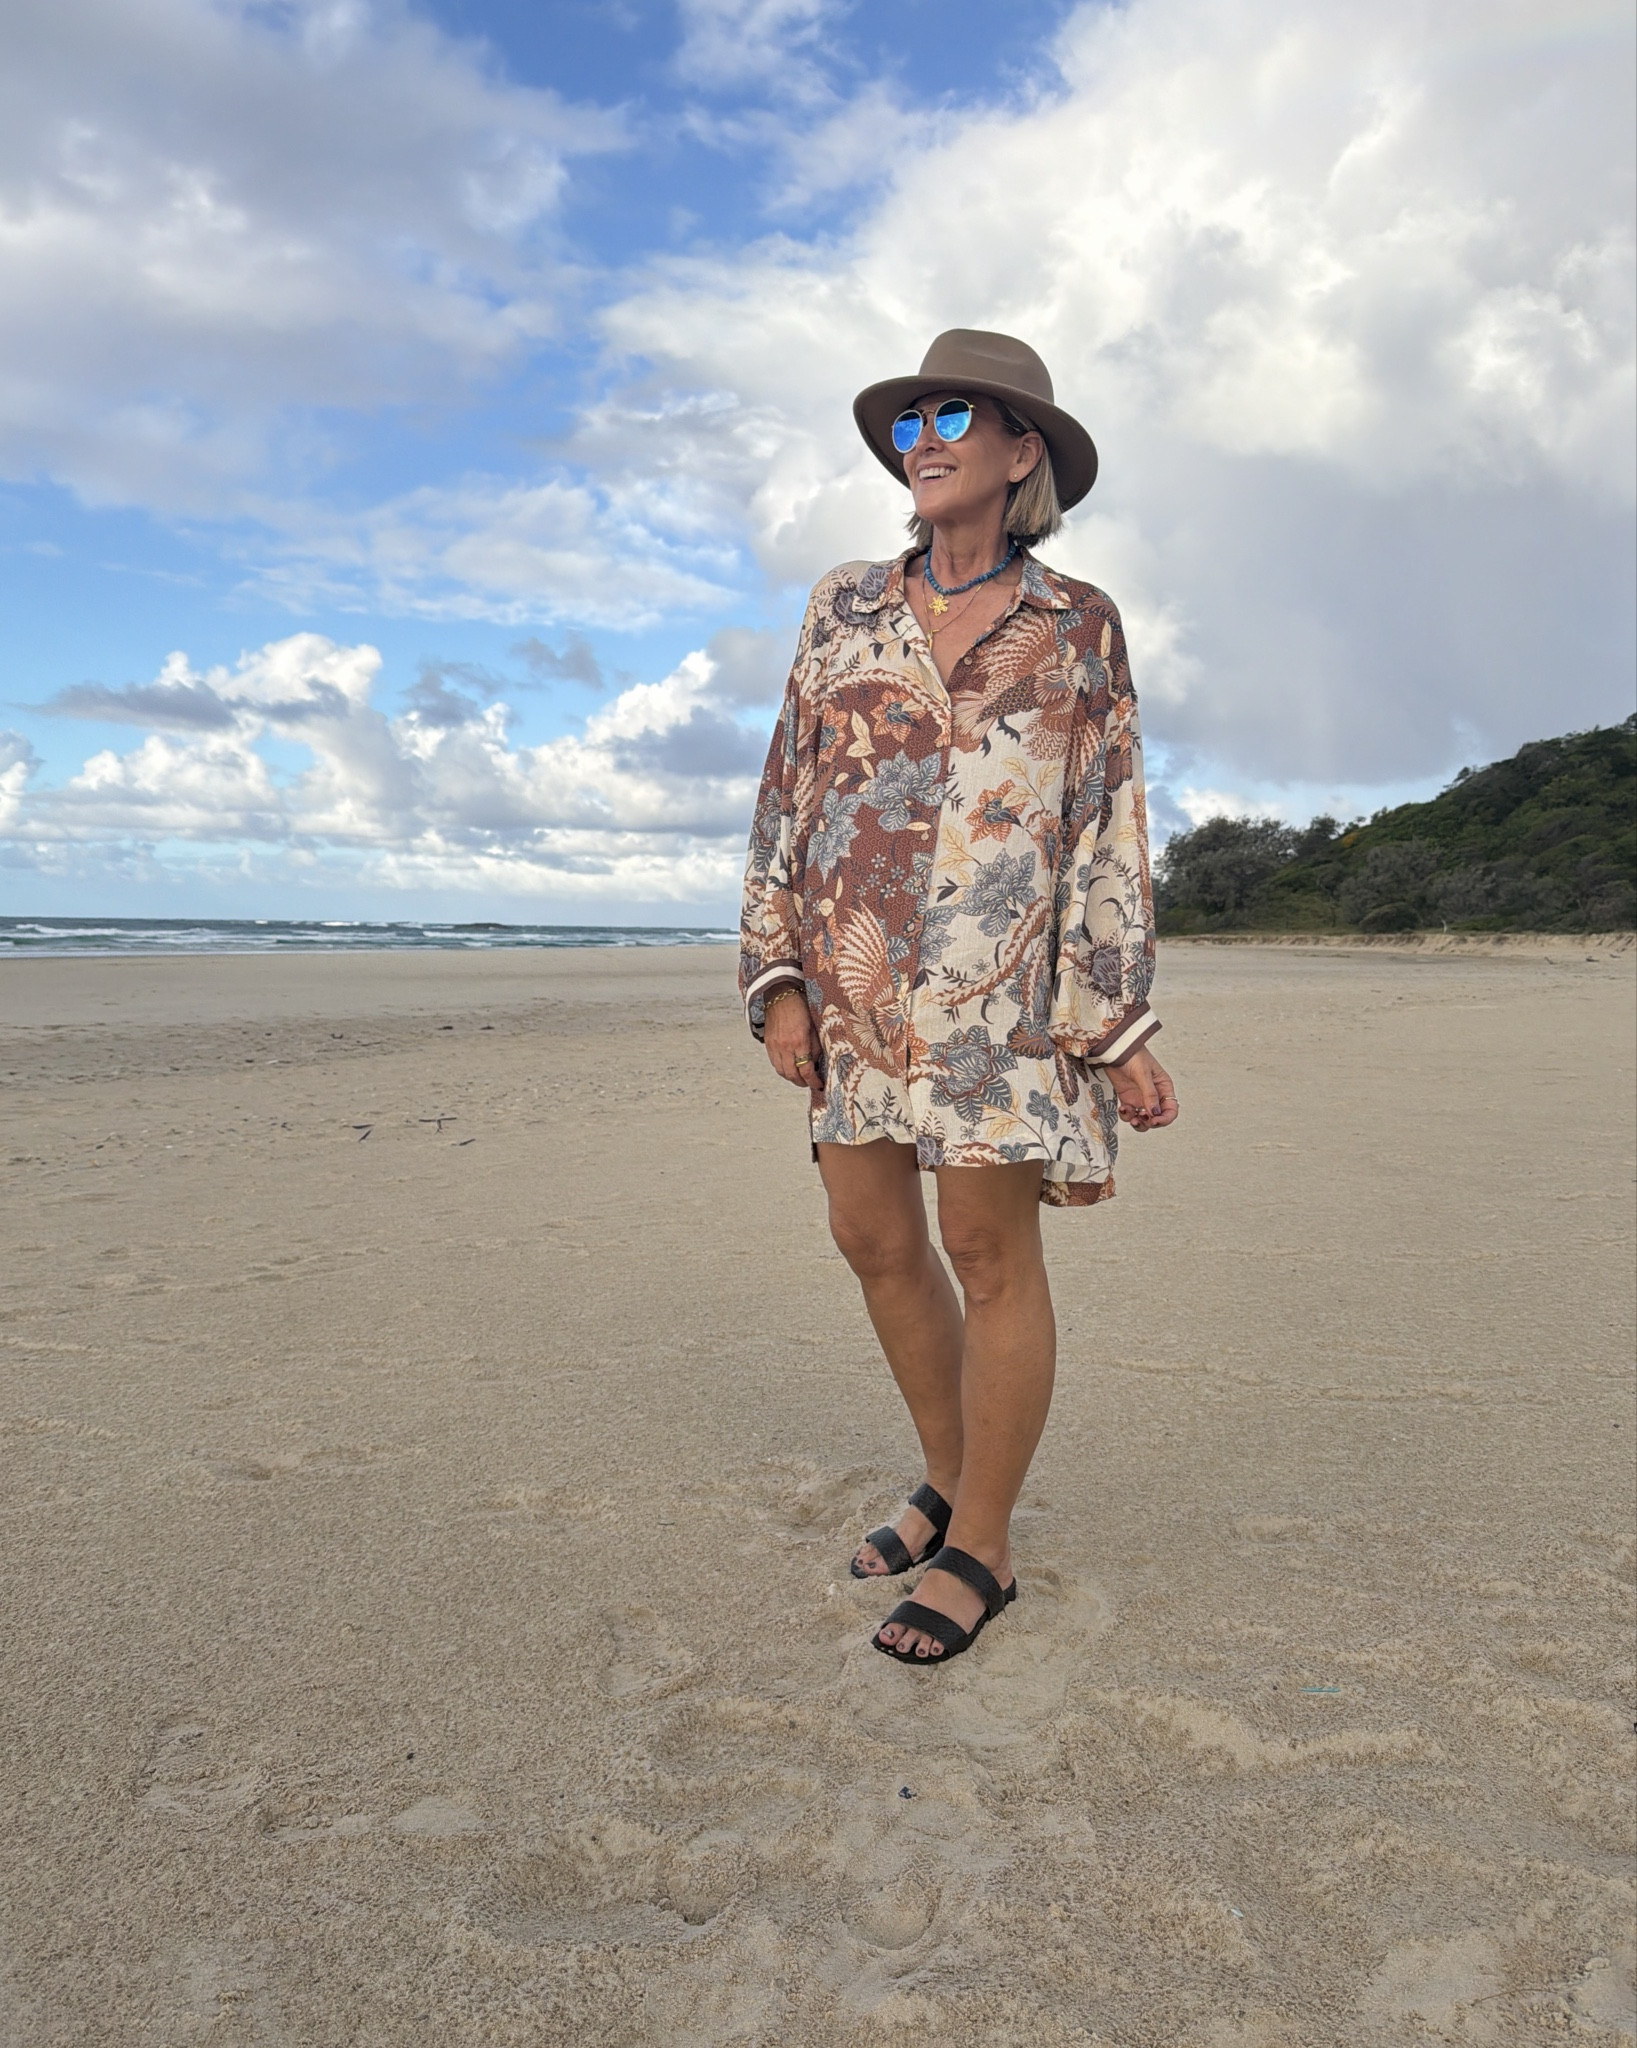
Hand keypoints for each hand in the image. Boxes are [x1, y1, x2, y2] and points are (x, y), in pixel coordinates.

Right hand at [764, 987, 823, 1101]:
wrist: (780, 994)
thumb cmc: (801, 1008)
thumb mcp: (814, 1027)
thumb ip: (816, 1047)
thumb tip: (816, 1064)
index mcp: (799, 1041)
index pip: (806, 1070)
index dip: (813, 1081)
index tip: (819, 1085)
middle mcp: (785, 1046)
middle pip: (792, 1075)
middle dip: (802, 1083)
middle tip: (810, 1083)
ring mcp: (774, 1045)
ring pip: (781, 1072)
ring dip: (791, 1078)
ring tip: (800, 1077)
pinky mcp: (767, 1043)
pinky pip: (774, 1063)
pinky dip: (782, 1069)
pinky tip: (790, 1067)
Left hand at [1106, 1046, 1177, 1130]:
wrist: (1114, 1049)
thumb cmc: (1133, 1054)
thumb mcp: (1143, 1074)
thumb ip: (1149, 1094)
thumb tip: (1155, 1113)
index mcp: (1163, 1087)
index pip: (1171, 1109)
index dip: (1165, 1118)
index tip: (1155, 1121)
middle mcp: (1154, 1095)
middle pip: (1157, 1117)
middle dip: (1150, 1122)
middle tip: (1140, 1120)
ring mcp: (1140, 1097)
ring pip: (1143, 1119)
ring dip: (1138, 1122)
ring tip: (1132, 1118)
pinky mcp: (1127, 1098)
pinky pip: (1129, 1114)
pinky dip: (1126, 1115)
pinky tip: (1122, 1109)